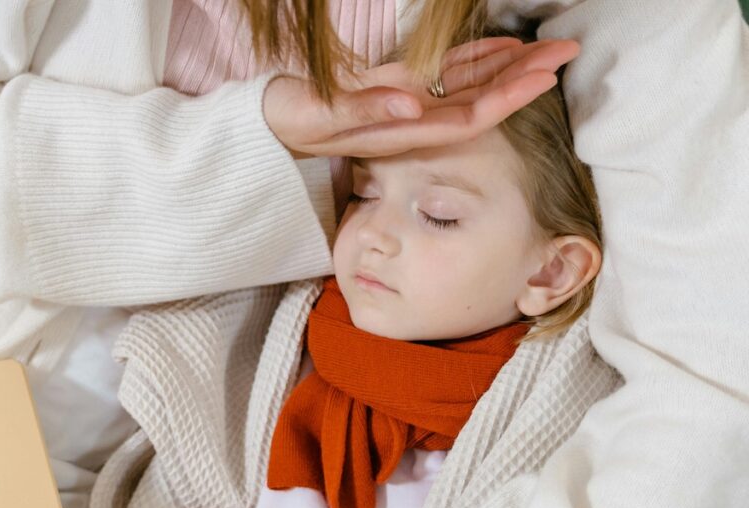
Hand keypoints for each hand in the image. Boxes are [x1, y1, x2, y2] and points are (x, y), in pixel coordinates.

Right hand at [263, 36, 580, 157]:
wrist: (270, 127)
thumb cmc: (290, 122)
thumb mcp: (319, 116)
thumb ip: (363, 112)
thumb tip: (410, 104)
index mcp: (401, 128)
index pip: (466, 116)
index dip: (507, 98)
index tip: (543, 78)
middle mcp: (413, 118)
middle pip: (481, 100)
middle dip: (524, 78)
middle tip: (567, 52)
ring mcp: (408, 103)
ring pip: (469, 85)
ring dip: (509, 68)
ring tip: (549, 48)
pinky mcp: (398, 88)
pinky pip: (446, 74)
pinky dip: (476, 60)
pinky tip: (503, 48)